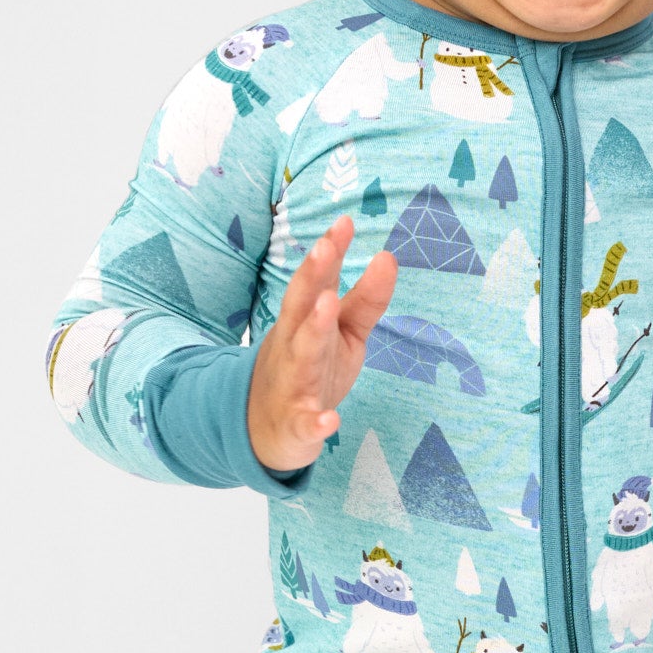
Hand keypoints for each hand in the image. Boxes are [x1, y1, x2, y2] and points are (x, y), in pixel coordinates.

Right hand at [247, 215, 396, 471]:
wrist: (264, 431)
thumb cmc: (310, 371)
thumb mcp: (342, 333)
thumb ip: (365, 299)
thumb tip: (388, 256)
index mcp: (303, 321)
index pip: (316, 281)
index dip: (329, 251)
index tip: (345, 221)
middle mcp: (293, 346)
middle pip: (300, 308)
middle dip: (311, 279)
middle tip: (325, 249)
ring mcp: (292, 384)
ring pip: (301, 357)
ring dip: (312, 331)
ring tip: (328, 305)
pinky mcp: (296, 424)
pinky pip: (305, 423)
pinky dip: (315, 423)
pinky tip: (329, 421)